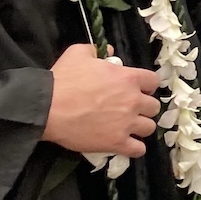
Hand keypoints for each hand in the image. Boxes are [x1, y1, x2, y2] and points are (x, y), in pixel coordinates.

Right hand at [42, 44, 160, 157]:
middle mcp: (133, 101)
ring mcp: (126, 123)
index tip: (138, 89)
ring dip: (141, 127)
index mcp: (128, 78)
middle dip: (144, 108)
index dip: (147, 85)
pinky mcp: (116, 142)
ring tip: (129, 127)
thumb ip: (97, 50)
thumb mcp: (78, 53)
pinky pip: (138, 149)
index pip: (153, 81)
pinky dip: (135, 148)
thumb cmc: (63, 80)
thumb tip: (109, 51)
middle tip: (130, 109)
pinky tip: (127, 144)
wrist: (46, 108)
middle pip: (153, 107)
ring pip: (149, 128)